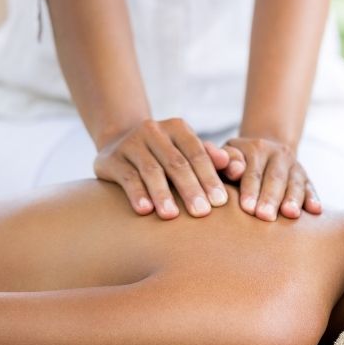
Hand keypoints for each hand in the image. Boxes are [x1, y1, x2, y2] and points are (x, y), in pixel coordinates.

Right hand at [93, 118, 231, 218]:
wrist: (119, 143)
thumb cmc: (166, 154)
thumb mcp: (187, 151)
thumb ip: (210, 158)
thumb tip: (232, 163)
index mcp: (177, 128)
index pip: (197, 154)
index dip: (209, 177)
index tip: (221, 202)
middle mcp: (153, 131)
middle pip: (176, 163)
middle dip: (190, 189)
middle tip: (202, 213)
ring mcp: (131, 143)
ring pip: (151, 171)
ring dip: (163, 194)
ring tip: (172, 216)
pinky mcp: (111, 159)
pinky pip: (127, 178)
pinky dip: (137, 194)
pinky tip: (145, 210)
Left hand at [220, 136, 321, 220]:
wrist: (265, 152)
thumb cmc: (236, 163)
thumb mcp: (226, 156)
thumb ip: (222, 160)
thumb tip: (232, 168)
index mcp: (255, 148)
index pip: (252, 170)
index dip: (250, 189)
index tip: (246, 208)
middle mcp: (277, 154)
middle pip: (275, 178)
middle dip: (270, 198)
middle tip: (265, 216)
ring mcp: (294, 166)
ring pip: (295, 183)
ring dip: (293, 199)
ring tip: (290, 214)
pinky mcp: (306, 178)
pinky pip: (311, 187)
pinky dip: (313, 198)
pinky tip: (315, 210)